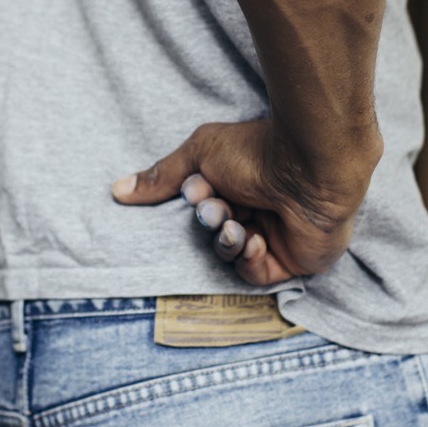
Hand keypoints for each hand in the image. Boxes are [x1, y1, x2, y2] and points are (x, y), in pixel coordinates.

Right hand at [111, 119, 378, 284]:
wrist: (310, 167)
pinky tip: (255, 239)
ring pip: (231, 254)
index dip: (195, 202)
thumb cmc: (258, 152)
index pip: (203, 205)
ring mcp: (276, 235)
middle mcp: (258, 208)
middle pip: (213, 232)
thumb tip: (117, 190)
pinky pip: (256, 274)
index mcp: (239, 182)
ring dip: (226, 241)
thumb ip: (162, 175)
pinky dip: (249, 260)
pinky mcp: (292, 260)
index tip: (198, 190)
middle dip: (210, 222)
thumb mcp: (200, 154)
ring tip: (234, 224)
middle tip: (215, 207)